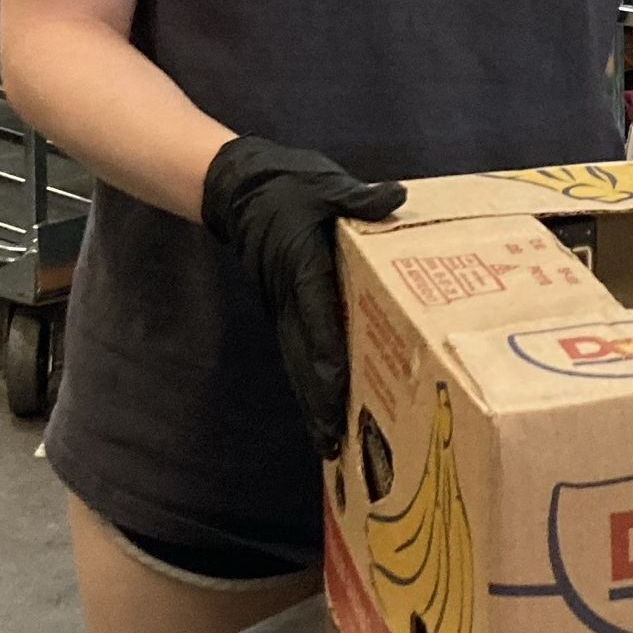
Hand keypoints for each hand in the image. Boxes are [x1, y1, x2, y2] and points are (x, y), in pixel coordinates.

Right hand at [200, 137, 406, 457]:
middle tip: (334, 447)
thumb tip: (394, 198)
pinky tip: (324, 408)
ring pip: (298, 364)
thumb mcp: (326, 184)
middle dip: (320, 405)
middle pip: (305, 361)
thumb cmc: (287, 187)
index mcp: (304, 268)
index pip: (318, 323)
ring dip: (313, 404)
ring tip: (329, 445)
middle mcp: (290, 298)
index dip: (330, 364)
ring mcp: (283, 309)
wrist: (238, 187)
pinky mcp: (284, 311)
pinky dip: (309, 383)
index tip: (340, 399)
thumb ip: (359, 198)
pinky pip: (297, 353)